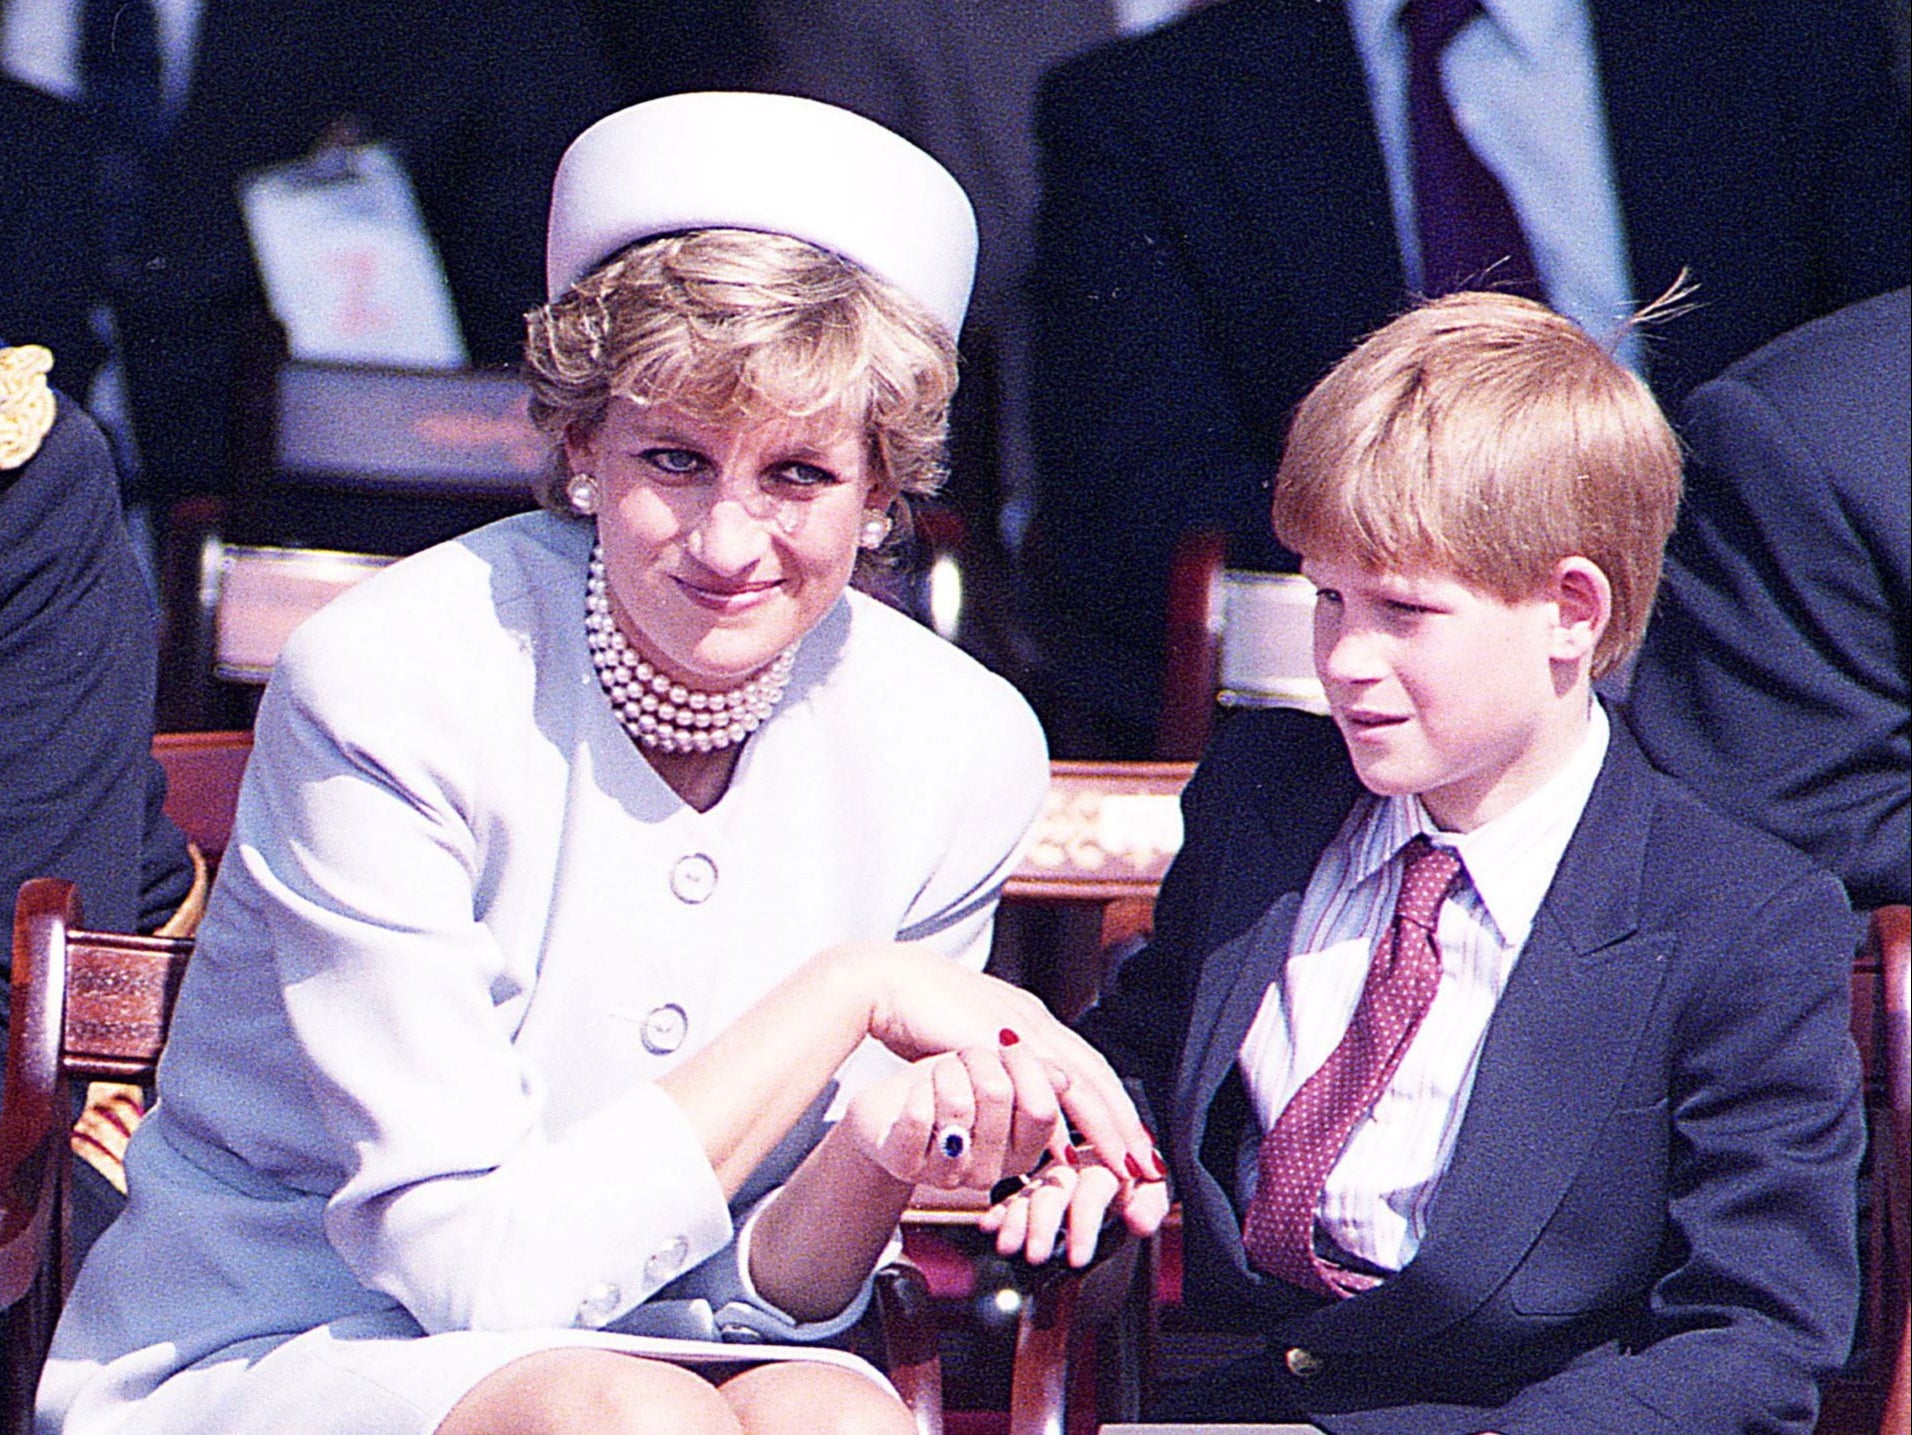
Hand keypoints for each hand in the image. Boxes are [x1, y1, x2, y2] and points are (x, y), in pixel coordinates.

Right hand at [829, 942, 1158, 1185]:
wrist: (886, 983)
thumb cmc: (918, 1015)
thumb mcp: (970, 1044)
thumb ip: (998, 1069)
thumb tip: (1012, 1103)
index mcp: (1031, 1019)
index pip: (1087, 1065)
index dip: (1111, 1103)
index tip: (1129, 1138)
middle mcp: (1036, 1022)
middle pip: (1098, 1075)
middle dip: (1125, 1121)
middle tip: (1147, 1161)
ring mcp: (1022, 1029)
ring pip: (1083, 1083)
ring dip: (1109, 1126)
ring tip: (1127, 1163)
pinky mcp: (1001, 1043)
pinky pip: (1042, 1088)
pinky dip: (1062, 1123)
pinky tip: (1069, 1154)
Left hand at [842, 1042, 1060, 1189]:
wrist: (883, 1112)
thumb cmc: (943, 1091)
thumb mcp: (993, 1078)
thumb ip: (1035, 1080)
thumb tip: (1067, 1079)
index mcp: (1019, 1151)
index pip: (1043, 1110)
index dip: (1025, 1068)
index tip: (1007, 1039)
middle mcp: (988, 1170)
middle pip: (1000, 1094)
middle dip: (977, 1058)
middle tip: (963, 1058)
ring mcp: (947, 1172)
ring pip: (958, 1104)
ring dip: (943, 1072)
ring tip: (937, 1075)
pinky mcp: (904, 1163)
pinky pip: (919, 1118)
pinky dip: (915, 1090)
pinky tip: (914, 1093)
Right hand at [980, 1149, 1170, 1266]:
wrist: (1120, 1164)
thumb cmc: (1136, 1183)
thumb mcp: (1151, 1193)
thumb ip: (1150, 1206)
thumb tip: (1138, 1221)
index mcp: (1105, 1161)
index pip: (1092, 1191)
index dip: (1084, 1226)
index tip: (1078, 1259)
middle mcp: (1073, 1164)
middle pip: (1054, 1191)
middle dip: (1043, 1226)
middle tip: (1037, 1256)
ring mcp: (1050, 1175)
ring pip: (1029, 1194)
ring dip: (1016, 1221)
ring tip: (1007, 1247)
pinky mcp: (1033, 1186)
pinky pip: (1012, 1196)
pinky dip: (1000, 1212)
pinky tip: (988, 1226)